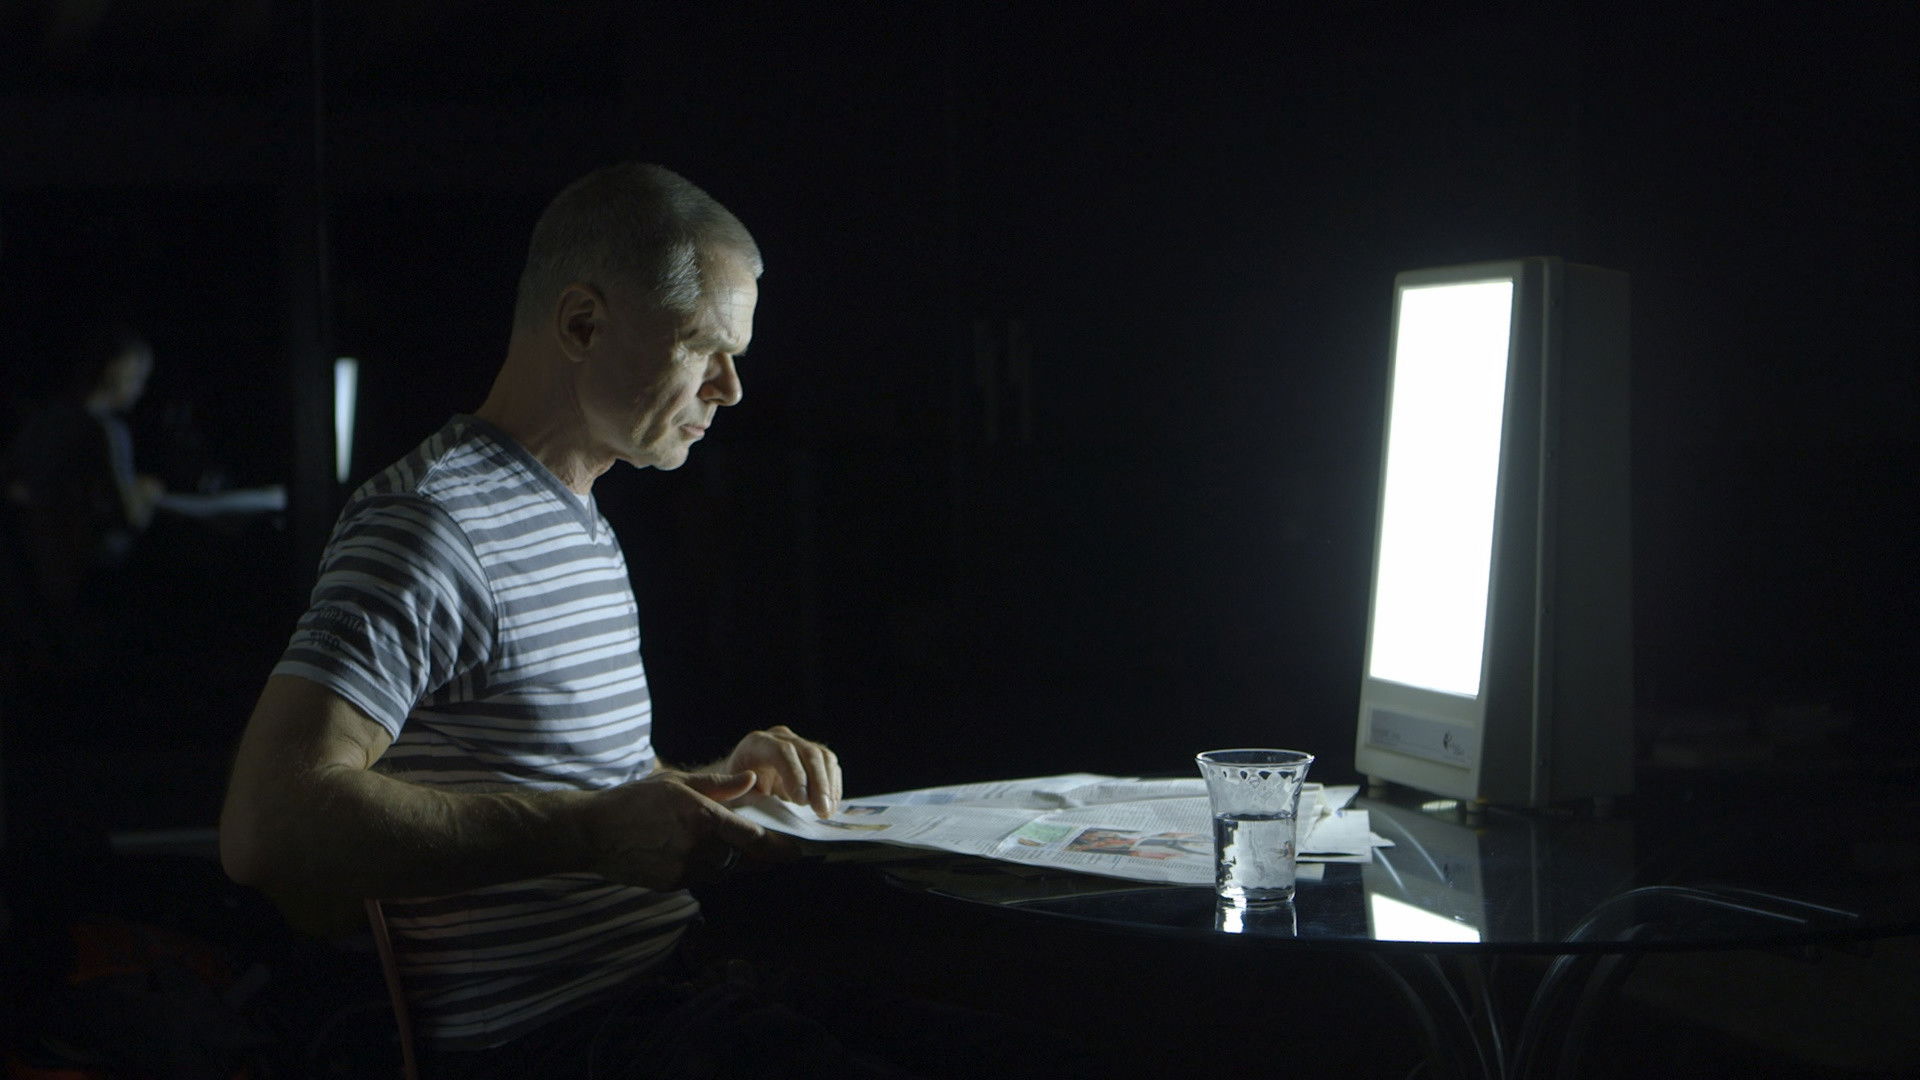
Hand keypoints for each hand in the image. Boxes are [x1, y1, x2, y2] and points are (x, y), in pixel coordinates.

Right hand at [580, 770, 794, 889]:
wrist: (592, 832)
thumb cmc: (633, 800)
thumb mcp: (676, 782)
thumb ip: (718, 785)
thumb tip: (751, 781)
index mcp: (701, 818)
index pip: (752, 838)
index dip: (778, 846)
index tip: (796, 848)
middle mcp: (697, 848)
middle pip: (744, 860)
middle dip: (762, 857)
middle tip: (780, 852)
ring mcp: (684, 870)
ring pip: (726, 871)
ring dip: (738, 863)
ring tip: (748, 853)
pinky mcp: (672, 884)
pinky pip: (703, 879)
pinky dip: (712, 869)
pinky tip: (710, 857)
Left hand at [722, 725, 842, 818]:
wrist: (736, 784)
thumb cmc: (730, 791)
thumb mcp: (728, 793)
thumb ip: (741, 793)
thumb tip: (758, 793)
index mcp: (756, 744)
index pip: (782, 752)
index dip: (795, 774)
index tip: (801, 801)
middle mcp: (780, 738)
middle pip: (808, 753)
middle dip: (818, 783)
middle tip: (822, 810)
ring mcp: (798, 744)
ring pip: (824, 758)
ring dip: (829, 786)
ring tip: (827, 811)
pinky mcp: (811, 756)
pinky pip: (830, 766)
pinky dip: (833, 787)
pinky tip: (830, 806)